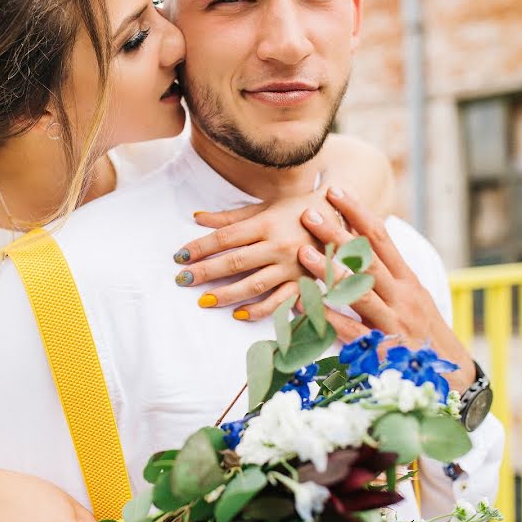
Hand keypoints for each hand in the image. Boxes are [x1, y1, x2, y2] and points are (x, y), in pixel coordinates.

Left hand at [172, 192, 341, 320]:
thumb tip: (197, 218)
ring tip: (204, 301)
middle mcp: (278, 245)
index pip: (225, 237)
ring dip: (227, 294)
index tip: (179, 256)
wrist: (342, 216)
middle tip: (182, 280)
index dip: (200, 247)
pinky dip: (260, 310)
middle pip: (235, 261)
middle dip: (206, 272)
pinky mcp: (304, 283)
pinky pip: (280, 302)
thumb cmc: (298, 209)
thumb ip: (231, 217)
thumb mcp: (265, 206)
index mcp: (267, 223)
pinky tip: (239, 314)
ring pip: (254, 284)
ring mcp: (292, 267)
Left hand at [297, 186, 475, 393]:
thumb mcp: (411, 296)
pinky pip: (349, 330)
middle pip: (367, 259)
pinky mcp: (381, 349)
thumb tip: (363, 237)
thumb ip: (388, 271)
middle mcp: (402, 296)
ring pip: (358, 291)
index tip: (336, 192)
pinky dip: (325, 316)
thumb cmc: (422, 331)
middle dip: (337, 235)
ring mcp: (392, 322)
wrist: (451, 377)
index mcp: (408, 280)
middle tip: (309, 213)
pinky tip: (301, 303)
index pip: (382, 238)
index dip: (358, 213)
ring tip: (303, 252)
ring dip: (329, 271)